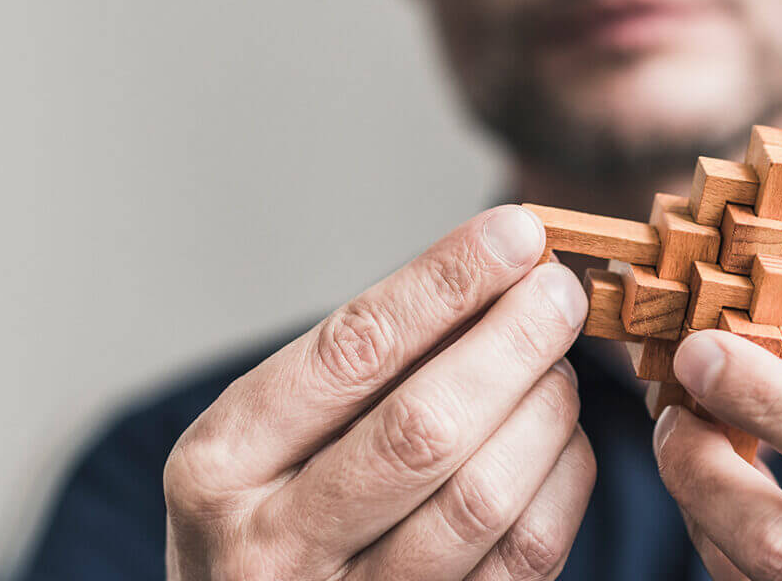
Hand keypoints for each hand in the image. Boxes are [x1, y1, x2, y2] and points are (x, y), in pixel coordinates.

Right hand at [163, 206, 595, 580]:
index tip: (514, 234)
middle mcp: (271, 548)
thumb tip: (497, 264)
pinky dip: (561, 480)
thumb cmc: (272, 508)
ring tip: (559, 363)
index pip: (351, 353)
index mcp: (220, 466)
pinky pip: (524, 556)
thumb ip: (367, 359)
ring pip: (482, 497)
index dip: (445, 283)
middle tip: (560, 291)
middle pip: (424, 429)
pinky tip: (561, 437)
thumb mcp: (271, 431)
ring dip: (544, 410)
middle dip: (511, 343)